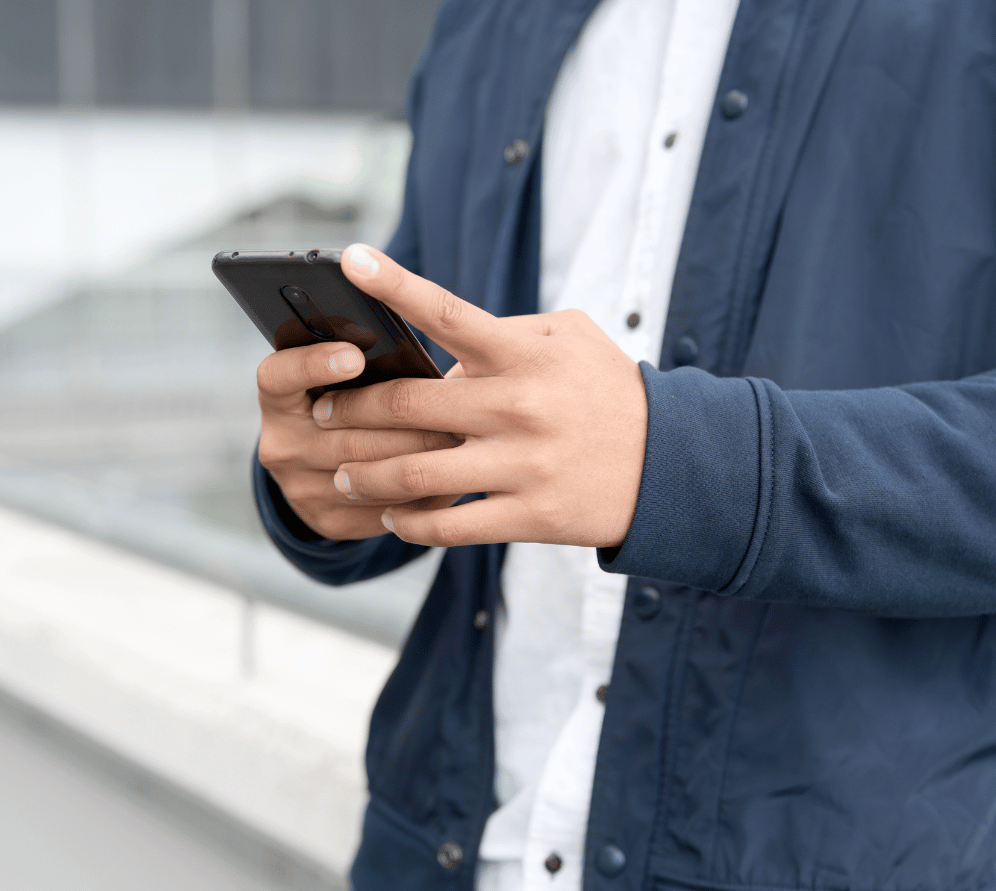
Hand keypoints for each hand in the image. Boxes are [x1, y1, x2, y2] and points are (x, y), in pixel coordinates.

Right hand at [256, 340, 460, 540]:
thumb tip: (409, 346)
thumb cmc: (355, 400)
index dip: (313, 365)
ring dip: (420, 458)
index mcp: (279, 398)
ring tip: (461, 441)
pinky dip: (421, 492)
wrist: (328, 469)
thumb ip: (365, 359)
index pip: (279, 377)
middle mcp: (282, 444)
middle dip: (406, 422)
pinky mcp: (328, 520)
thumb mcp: (347, 375)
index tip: (354, 356)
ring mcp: (301, 488)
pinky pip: (384, 508)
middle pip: (346, 434)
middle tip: (452, 410)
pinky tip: (450, 477)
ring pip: (370, 475)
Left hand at [312, 244, 648, 548]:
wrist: (673, 464)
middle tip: (322, 411)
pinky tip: (391, 516)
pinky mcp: (530, 516)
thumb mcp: (572, 339)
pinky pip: (449, 526)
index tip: (351, 259)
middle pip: (407, 407)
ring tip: (341, 473)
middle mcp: (518, 407)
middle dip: (350, 409)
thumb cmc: (611, 391)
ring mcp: (522, 466)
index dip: (396, 284)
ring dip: (364, 475)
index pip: (448, 313)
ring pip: (416, 474)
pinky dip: (408, 523)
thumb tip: (443, 352)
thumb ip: (507, 333)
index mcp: (525, 355)